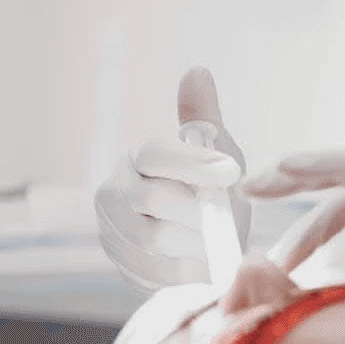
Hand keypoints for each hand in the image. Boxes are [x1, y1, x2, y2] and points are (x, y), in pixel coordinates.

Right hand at [95, 67, 251, 297]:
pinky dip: (188, 270)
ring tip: (219, 240)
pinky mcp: (122, 267)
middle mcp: (114, 190)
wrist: (209, 241)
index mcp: (139, 156)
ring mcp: (112, 231)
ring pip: (156, 238)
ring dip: (197, 241)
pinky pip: (156, 272)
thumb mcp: (218, 151)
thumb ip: (204, 118)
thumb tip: (197, 71)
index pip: (156, 153)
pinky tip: (205, 262)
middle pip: (153, 199)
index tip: (232, 173)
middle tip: (228, 218)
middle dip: (199, 210)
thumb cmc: (214, 189)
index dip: (194, 163)